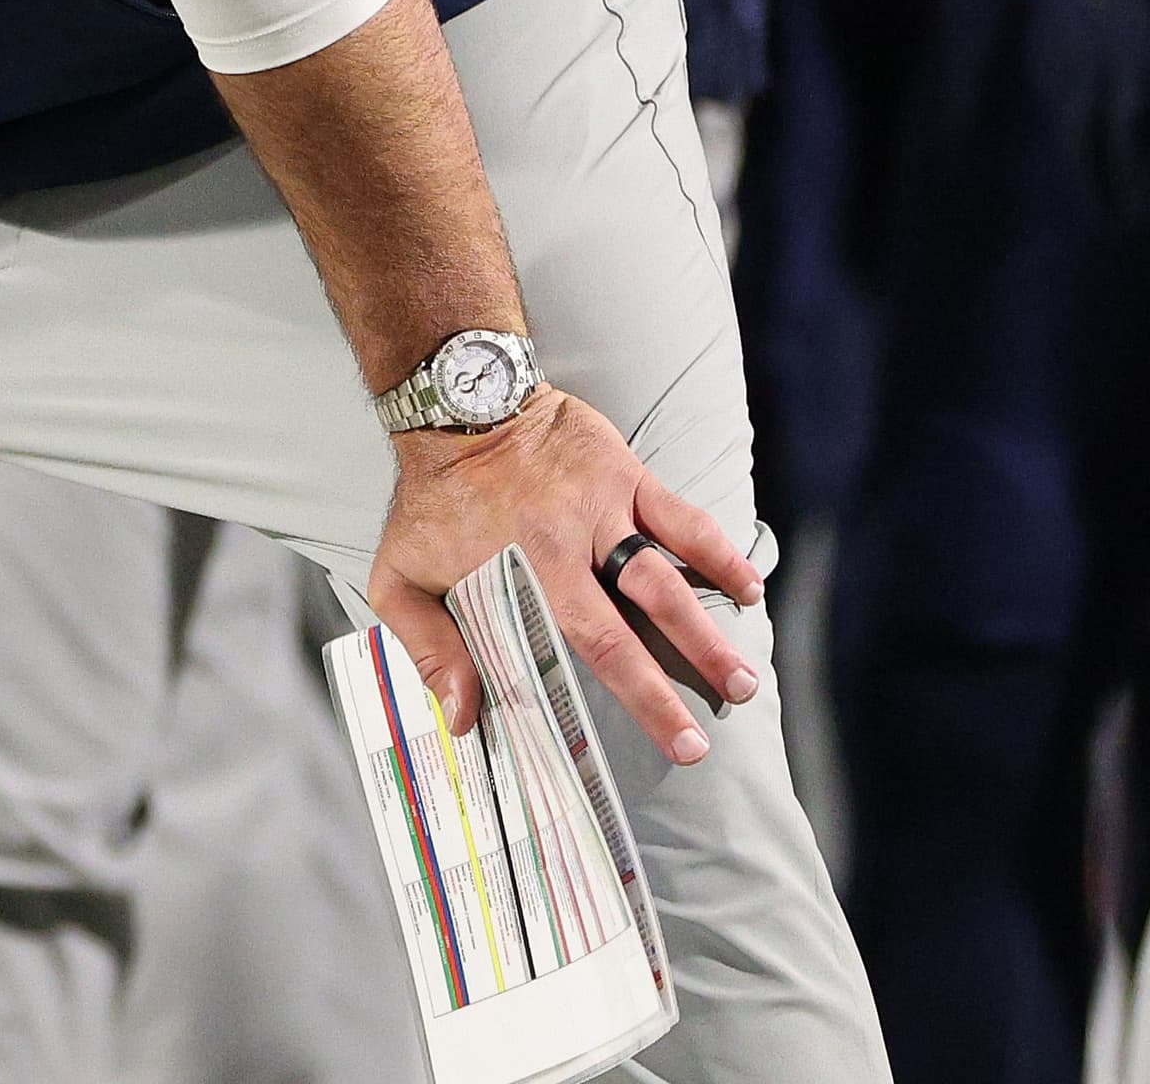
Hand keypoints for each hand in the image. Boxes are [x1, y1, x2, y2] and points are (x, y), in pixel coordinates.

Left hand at [371, 388, 763, 764]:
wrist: (459, 405)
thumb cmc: (431, 499)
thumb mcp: (399, 576)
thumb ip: (428, 646)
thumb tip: (463, 717)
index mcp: (528, 569)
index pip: (596, 644)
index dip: (642, 696)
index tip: (679, 743)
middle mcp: (574, 540)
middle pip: (646, 615)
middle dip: (690, 671)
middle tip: (724, 720)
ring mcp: (607, 505)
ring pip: (673, 570)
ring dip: (713, 624)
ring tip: (748, 675)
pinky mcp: (627, 472)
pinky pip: (684, 515)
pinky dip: (719, 550)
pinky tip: (750, 585)